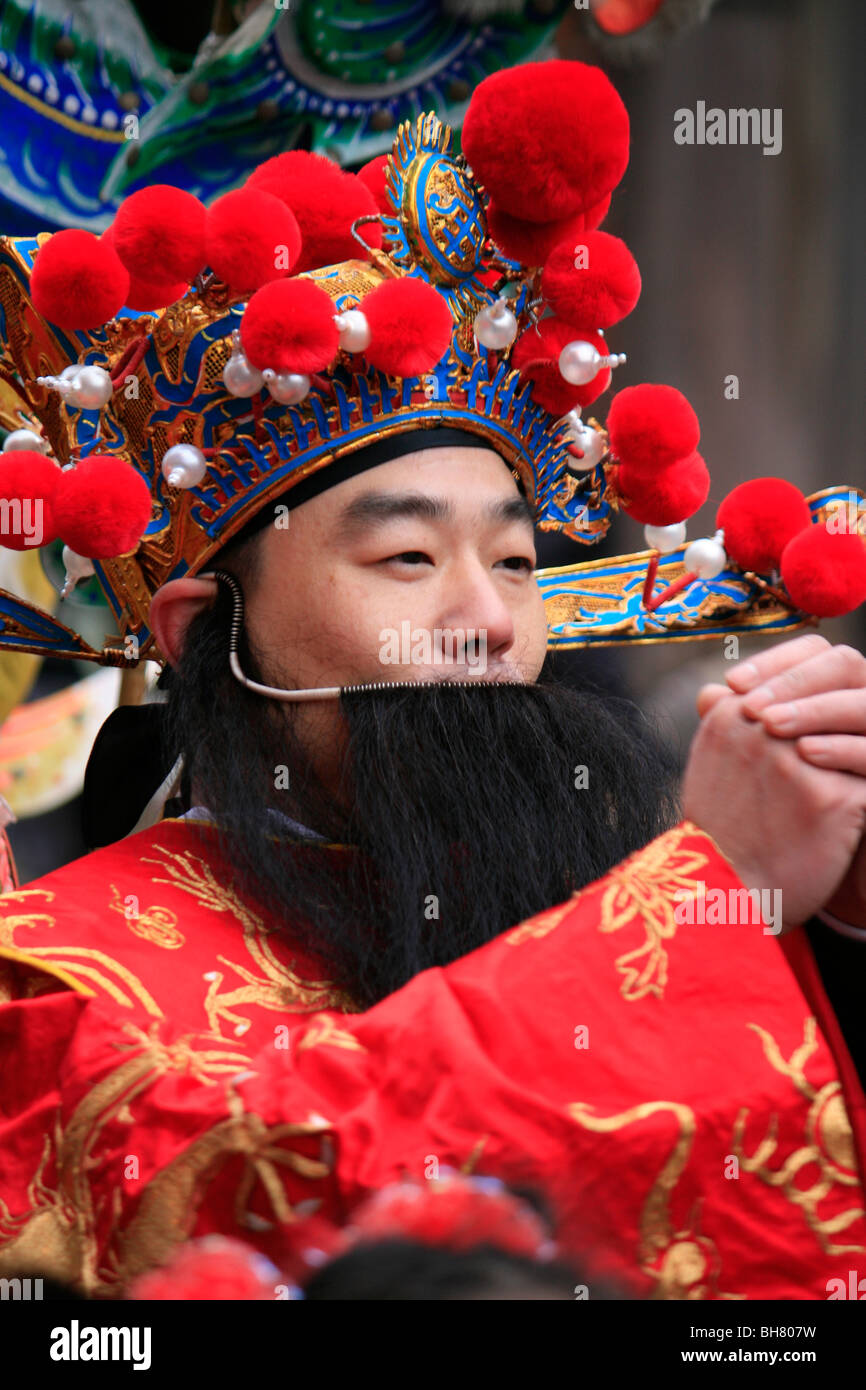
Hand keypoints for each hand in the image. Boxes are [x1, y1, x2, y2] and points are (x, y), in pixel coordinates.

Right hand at [683, 634, 865, 927]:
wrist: (726, 894)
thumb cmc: (722, 829)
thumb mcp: (709, 764)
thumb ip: (724, 719)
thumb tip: (726, 688)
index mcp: (732, 714)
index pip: (804, 659)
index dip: (829, 674)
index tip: (833, 698)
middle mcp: (762, 729)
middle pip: (842, 684)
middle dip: (856, 704)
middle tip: (861, 729)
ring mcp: (798, 760)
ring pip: (862, 727)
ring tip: (860, 766)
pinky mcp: (833, 797)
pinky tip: (861, 809)